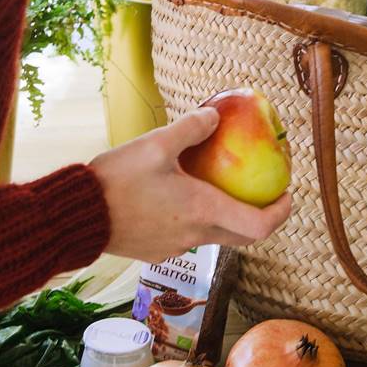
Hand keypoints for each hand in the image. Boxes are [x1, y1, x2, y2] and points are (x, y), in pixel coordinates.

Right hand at [89, 108, 291, 262]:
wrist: (79, 217)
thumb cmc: (118, 180)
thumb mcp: (156, 144)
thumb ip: (191, 128)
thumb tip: (215, 116)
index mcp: (203, 211)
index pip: (259, 225)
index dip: (280, 213)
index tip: (288, 195)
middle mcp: (196, 236)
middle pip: (243, 236)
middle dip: (261, 217)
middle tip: (265, 193)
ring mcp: (176, 247)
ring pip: (215, 236)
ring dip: (227, 217)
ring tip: (222, 187)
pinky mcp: (157, 250)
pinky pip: (190, 236)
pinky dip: (200, 219)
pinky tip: (183, 195)